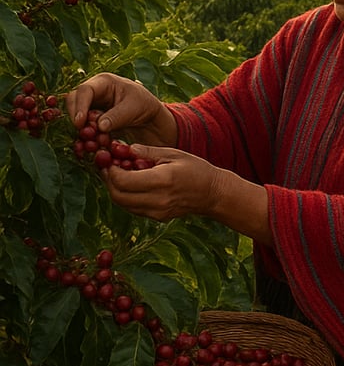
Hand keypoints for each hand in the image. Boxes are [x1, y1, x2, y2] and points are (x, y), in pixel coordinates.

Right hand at [65, 73, 176, 145]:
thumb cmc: (143, 105)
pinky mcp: (90, 119)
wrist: (148, 117)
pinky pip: (82, 126)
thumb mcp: (134, 109)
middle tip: (84, 133)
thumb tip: (100, 126)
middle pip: (73, 101)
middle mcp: (93, 92)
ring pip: (75, 115)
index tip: (80, 122)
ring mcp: (90, 105)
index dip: (80, 106)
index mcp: (104, 82)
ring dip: (81, 129)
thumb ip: (117, 116)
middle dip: (76, 117)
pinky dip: (85, 136)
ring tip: (93, 140)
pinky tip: (92, 146)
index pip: (85, 90)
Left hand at [101, 145, 218, 221]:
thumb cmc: (196, 169)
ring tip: (119, 175)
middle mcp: (158, 200)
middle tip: (108, 168)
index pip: (123, 181)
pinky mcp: (157, 217)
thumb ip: (148, 151)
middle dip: (109, 181)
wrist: (213, 193)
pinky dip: (126, 197)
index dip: (111, 171)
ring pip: (122, 204)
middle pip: (118, 196)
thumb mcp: (174, 154)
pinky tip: (131, 185)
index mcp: (162, 180)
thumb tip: (125, 148)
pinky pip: (133, 208)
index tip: (109, 160)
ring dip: (115, 189)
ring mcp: (157, 211)